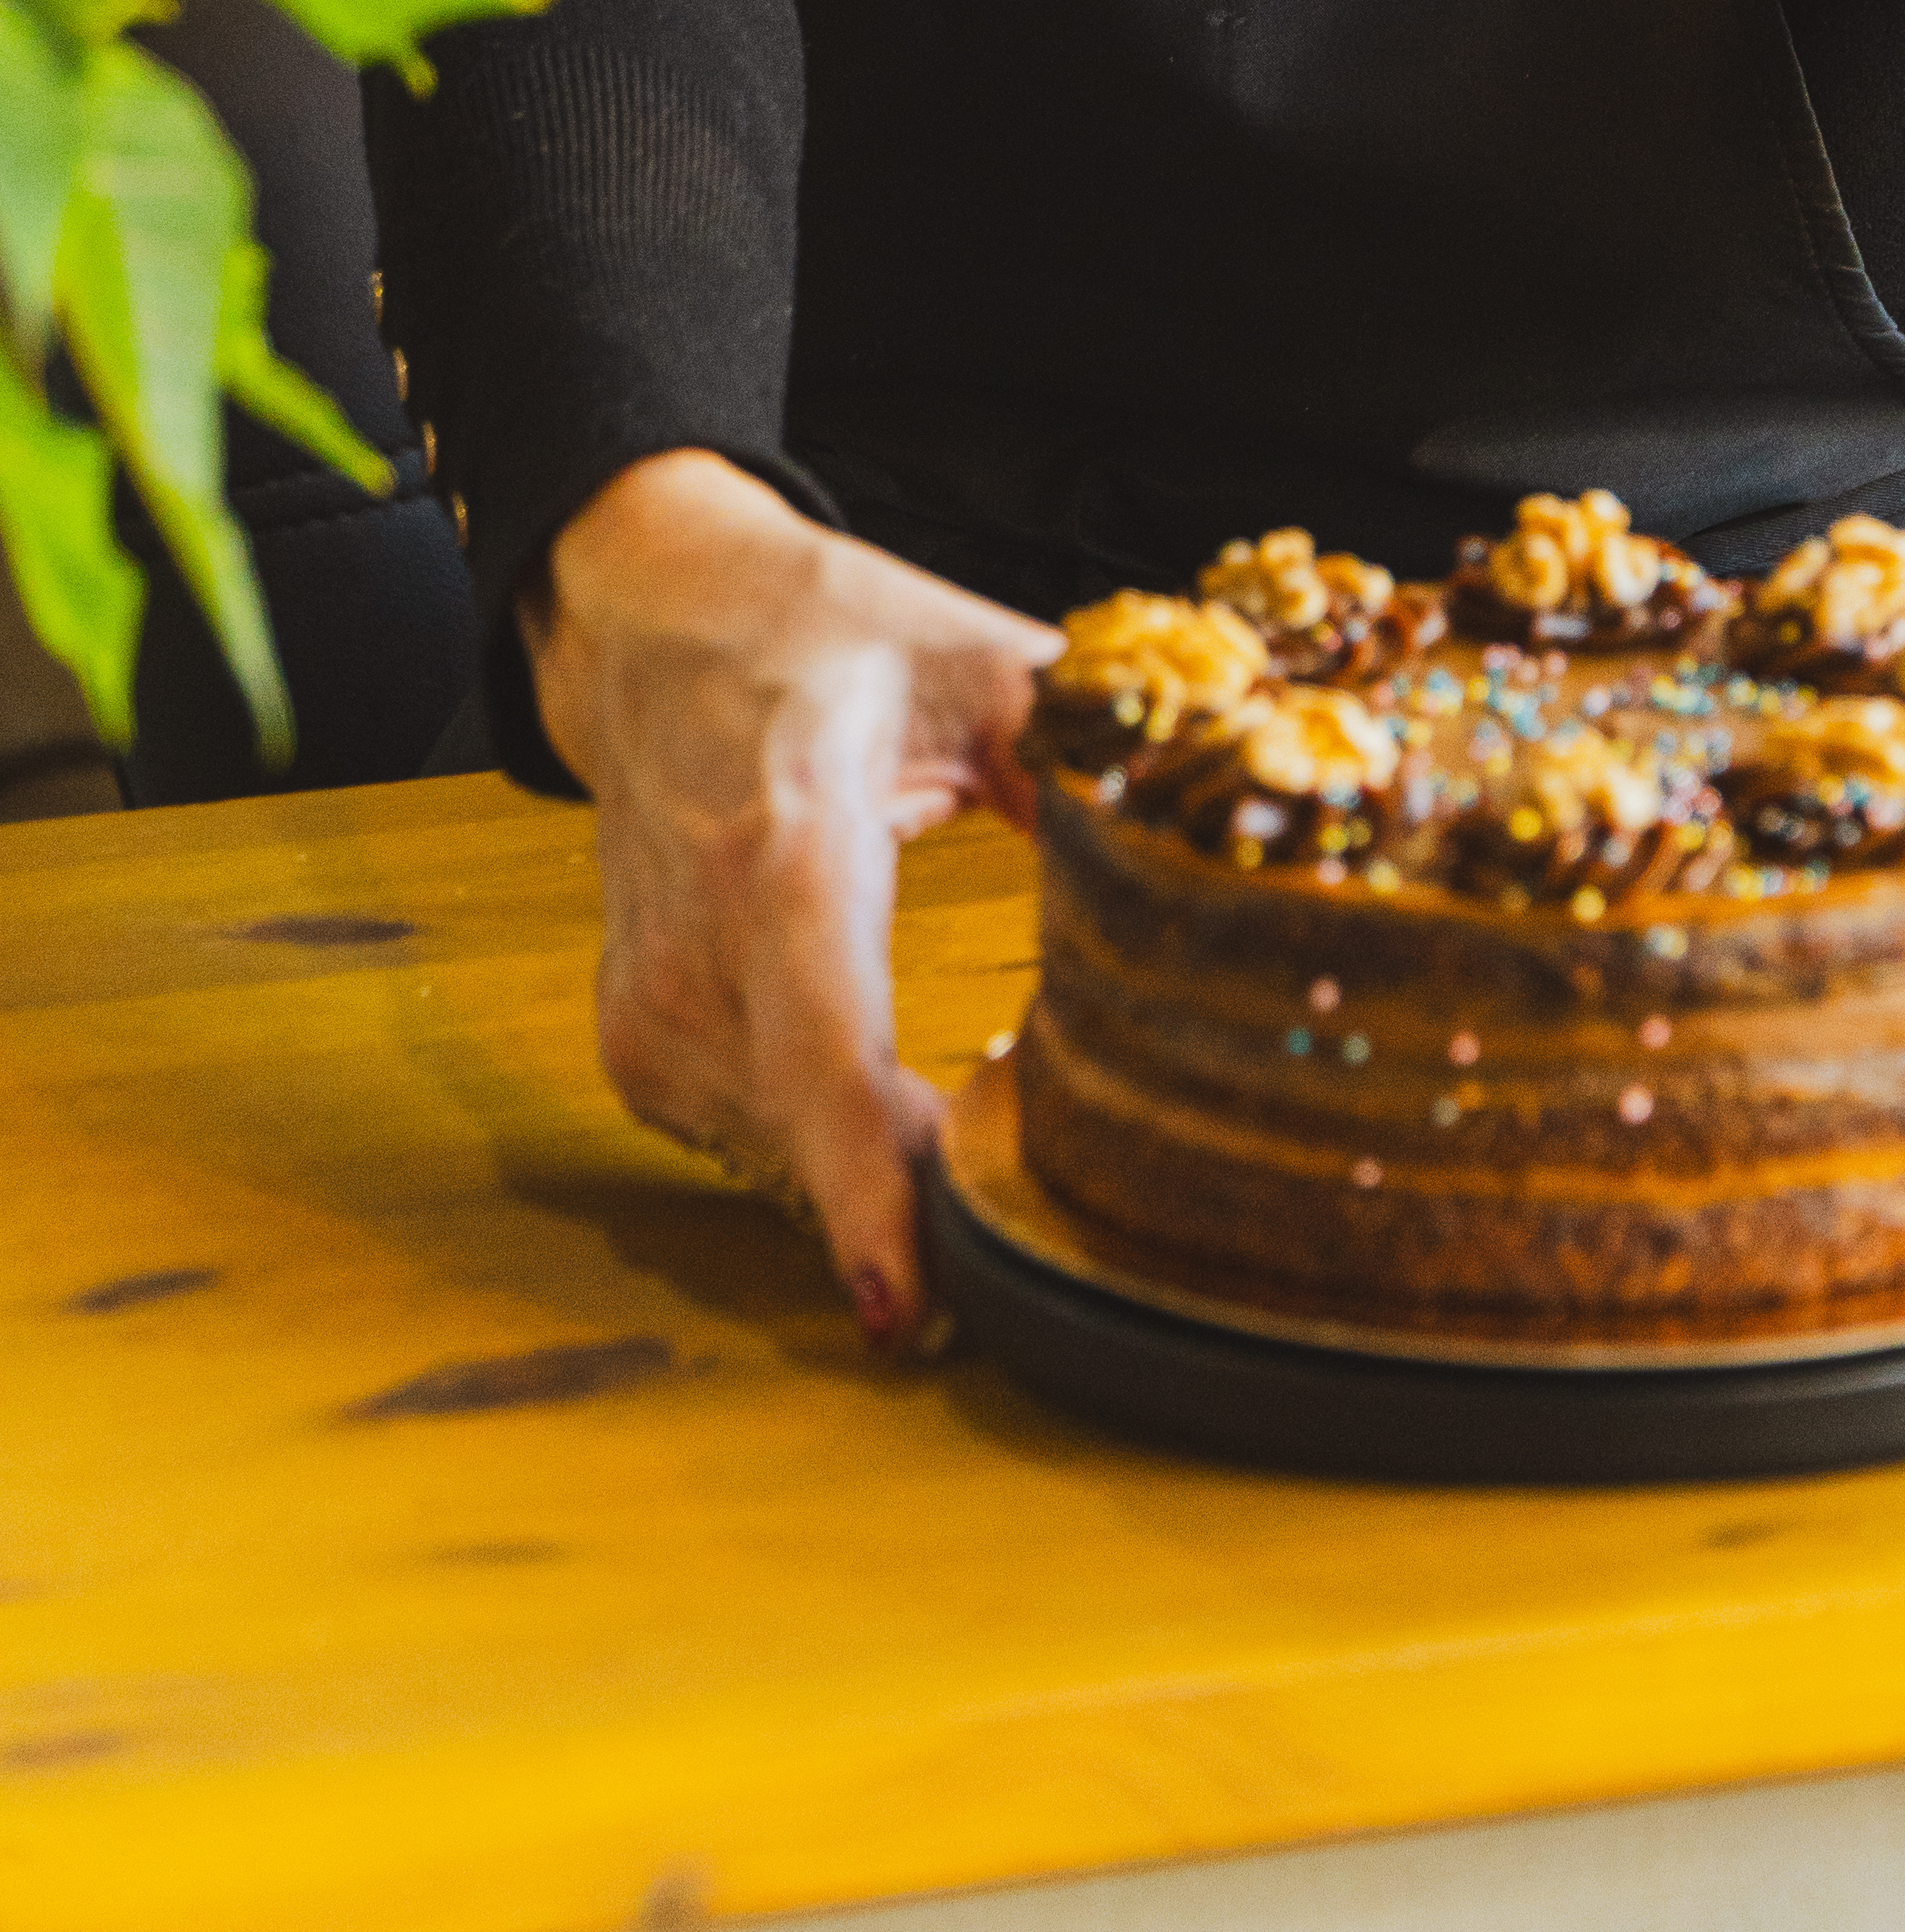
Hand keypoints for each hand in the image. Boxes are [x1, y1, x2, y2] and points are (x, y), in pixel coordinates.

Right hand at [522, 451, 1059, 1349]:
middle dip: (933, 1206)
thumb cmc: (814, 631)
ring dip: (888, 1173)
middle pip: (819, 1136)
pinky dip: (834, 1142)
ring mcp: (652, 1009)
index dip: (868, 1187)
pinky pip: (758, 1146)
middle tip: (1046, 1240)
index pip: (824, 1048)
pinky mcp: (637, 1050)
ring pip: (791, 1162)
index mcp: (787, 841)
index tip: (911, 1310)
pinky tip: (887, 1097)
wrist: (645, 621)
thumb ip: (1100, 745)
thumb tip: (1240, 806)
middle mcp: (700, 945)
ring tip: (979, 1132)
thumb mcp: (976, 659)